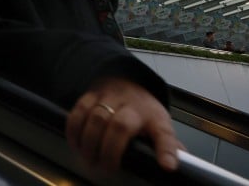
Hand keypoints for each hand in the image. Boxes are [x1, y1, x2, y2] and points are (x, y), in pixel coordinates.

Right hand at [66, 76, 181, 172]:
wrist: (124, 79)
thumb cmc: (142, 110)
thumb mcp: (159, 125)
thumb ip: (166, 146)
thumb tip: (173, 166)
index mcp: (154, 117)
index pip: (164, 133)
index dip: (165, 150)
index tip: (166, 166)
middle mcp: (133, 105)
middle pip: (120, 126)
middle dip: (110, 150)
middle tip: (105, 168)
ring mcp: (110, 97)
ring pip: (96, 118)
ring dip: (89, 143)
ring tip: (88, 159)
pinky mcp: (90, 95)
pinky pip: (79, 111)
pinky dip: (74, 130)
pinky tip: (76, 145)